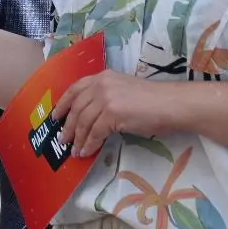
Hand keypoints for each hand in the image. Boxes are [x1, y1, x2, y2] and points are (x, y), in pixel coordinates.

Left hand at [53, 71, 178, 156]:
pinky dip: (89, 144)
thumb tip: (92, 118)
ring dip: (77, 139)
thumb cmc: (154, 100)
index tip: (56, 116)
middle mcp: (101, 84)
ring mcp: (106, 98)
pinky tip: (87, 152)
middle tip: (63, 140)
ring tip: (74, 151)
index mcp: (103, 77)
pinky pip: (95, 133)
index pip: (75, 89)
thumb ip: (106, 98)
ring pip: (84, 122)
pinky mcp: (112, 113)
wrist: (171, 104)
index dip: (63, 103)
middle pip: (77, 107)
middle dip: (68, 126)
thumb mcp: (124, 91)